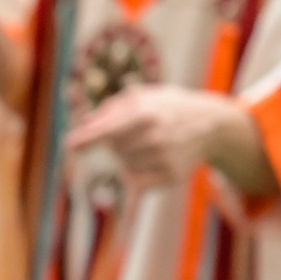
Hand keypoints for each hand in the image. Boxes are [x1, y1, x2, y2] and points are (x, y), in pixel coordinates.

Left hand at [66, 85, 245, 189]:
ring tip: (153, 143)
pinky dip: (137, 175)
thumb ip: (110, 108)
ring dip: (129, 158)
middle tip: (140, 131)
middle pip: (113, 149)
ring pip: (124, 166)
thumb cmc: (168, 107)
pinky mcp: (170, 177)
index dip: (85, 139)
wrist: (211, 124)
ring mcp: (163, 158)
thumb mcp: (142, 96)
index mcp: (144, 114)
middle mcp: (154, 137)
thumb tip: (84, 124)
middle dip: (118, 142)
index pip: (106, 130)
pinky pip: (136, 183)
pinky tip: (151, 165)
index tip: (69, 145)